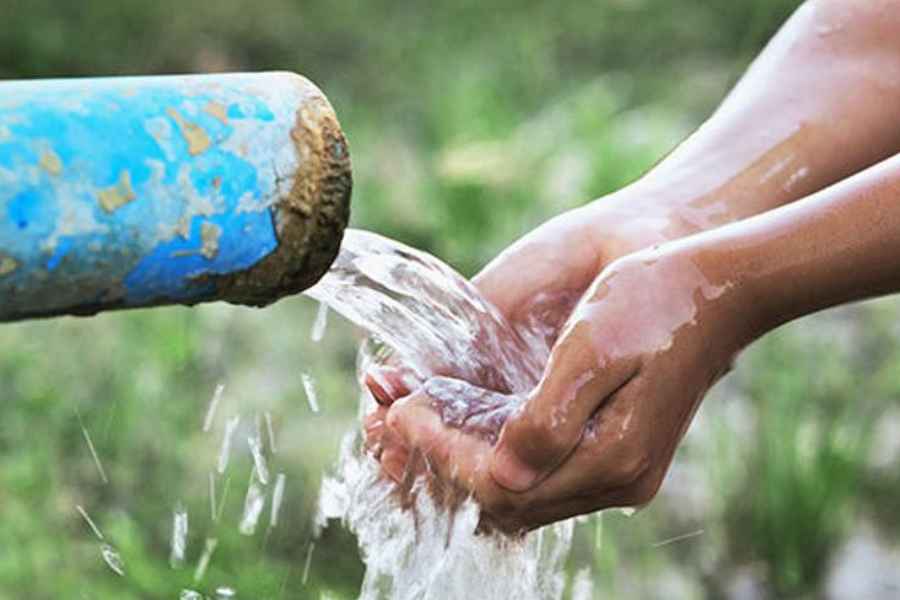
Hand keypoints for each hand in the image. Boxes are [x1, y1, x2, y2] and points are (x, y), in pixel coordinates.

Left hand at [363, 192, 701, 520]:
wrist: (716, 286)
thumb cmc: (654, 301)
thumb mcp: (594, 347)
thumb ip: (547, 418)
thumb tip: (498, 473)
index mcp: (612, 457)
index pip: (501, 485)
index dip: (441, 454)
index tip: (402, 412)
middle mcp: (617, 479)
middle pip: (505, 501)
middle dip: (441, 464)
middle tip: (394, 420)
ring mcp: (619, 471)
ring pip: (519, 492)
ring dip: (462, 461)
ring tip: (417, 419)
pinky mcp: (617, 454)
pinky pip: (540, 473)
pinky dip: (493, 454)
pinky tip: (464, 422)